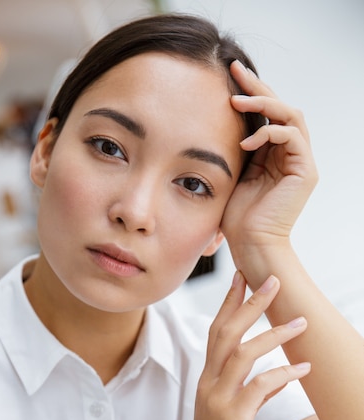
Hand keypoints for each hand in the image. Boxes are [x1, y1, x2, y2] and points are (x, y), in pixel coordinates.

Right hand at [177, 271, 309, 419]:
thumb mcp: (234, 413)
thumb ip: (253, 391)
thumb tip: (280, 377)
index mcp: (208, 377)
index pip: (216, 330)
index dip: (229, 302)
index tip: (243, 277)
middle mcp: (209, 382)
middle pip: (226, 332)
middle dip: (250, 303)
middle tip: (272, 280)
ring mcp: (217, 398)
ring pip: (242, 353)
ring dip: (273, 334)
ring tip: (301, 322)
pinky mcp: (231, 417)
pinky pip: (259, 387)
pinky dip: (283, 375)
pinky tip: (303, 370)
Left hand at [222, 61, 317, 268]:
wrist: (251, 245)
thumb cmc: (236, 218)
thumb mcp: (233, 175)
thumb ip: (236, 150)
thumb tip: (218, 124)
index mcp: (275, 155)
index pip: (268, 114)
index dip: (251, 93)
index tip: (229, 76)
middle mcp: (291, 155)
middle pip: (282, 107)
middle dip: (258, 87)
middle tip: (235, 70)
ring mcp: (301, 162)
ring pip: (290, 115)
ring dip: (264, 103)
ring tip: (236, 100)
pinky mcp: (305, 171)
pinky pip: (291, 136)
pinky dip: (269, 132)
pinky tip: (246, 141)